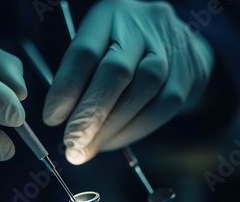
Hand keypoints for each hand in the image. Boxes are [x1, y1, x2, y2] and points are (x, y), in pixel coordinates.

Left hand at [43, 0, 213, 164]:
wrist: (176, 42)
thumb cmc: (122, 48)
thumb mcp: (96, 46)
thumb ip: (79, 76)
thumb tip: (60, 121)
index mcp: (109, 15)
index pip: (85, 51)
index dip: (66, 88)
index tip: (51, 119)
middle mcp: (142, 25)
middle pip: (117, 71)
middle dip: (91, 114)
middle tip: (72, 144)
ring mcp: (170, 46)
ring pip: (144, 90)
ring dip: (112, 128)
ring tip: (89, 148)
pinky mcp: (188, 72)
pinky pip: (163, 107)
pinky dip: (134, 130)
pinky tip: (113, 141)